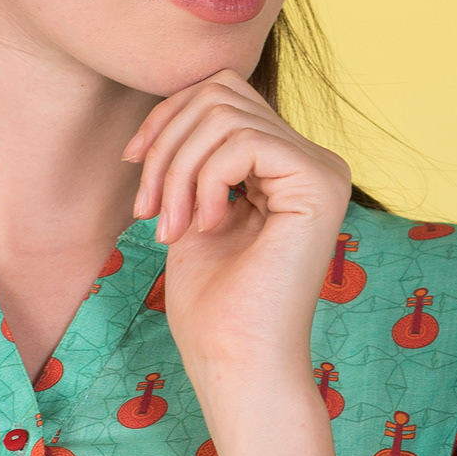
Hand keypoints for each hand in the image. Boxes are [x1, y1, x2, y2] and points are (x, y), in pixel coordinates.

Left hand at [122, 72, 350, 385]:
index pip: (221, 94)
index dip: (167, 118)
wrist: (237, 362)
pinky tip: (205, 228)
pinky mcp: (321, 185)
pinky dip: (204, 182)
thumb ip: (194, 152)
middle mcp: (314, 160)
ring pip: (224, 114)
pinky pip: (241, 143)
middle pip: (220, 93)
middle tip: (147, 210)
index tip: (133, 167)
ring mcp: (323, 170)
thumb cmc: (212, 305)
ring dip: (176, 170)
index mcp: (286, 164)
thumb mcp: (190, 207)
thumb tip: (174, 99)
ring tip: (169, 228)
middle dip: (166, 145)